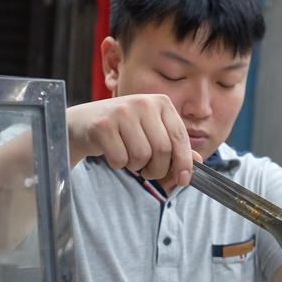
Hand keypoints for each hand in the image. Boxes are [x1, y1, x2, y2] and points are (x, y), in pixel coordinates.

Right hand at [66, 94, 197, 184]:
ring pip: (142, 156)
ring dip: (136, 166)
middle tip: (148, 171)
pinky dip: (118, 164)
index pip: (180, 137)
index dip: (184, 162)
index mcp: (161, 102)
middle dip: (157, 169)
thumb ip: (175, 146)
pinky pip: (120, 158)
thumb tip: (198, 162)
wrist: (83, 123)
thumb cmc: (123, 130)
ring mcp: (122, 111)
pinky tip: (113, 153)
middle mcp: (143, 102)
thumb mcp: (152, 133)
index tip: (184, 179)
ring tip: (129, 158)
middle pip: (162, 150)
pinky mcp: (103, 125)